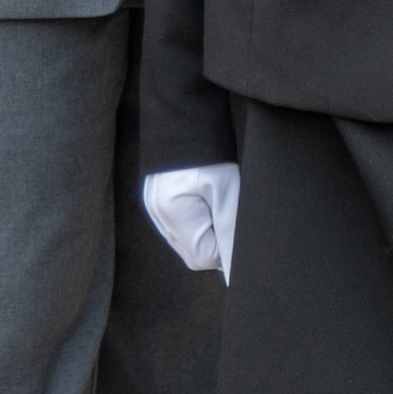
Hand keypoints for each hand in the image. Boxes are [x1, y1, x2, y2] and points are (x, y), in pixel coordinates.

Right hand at [143, 163, 239, 281]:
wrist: (188, 116)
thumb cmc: (211, 153)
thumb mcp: (227, 193)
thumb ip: (231, 236)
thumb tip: (237, 277)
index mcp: (170, 211)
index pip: (204, 257)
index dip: (226, 248)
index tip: (237, 225)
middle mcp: (157, 213)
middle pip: (194, 253)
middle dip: (216, 242)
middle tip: (229, 212)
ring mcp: (154, 207)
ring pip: (188, 241)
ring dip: (208, 232)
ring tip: (217, 202)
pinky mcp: (158, 201)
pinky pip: (181, 227)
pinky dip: (198, 222)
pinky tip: (207, 201)